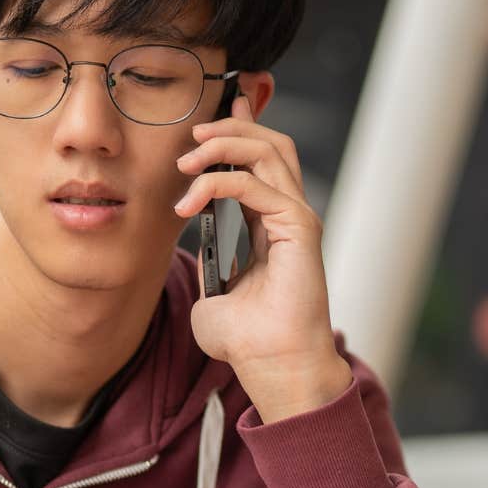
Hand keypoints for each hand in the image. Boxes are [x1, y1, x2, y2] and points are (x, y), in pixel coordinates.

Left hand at [175, 95, 351, 421]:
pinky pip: (256, 185)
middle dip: (231, 126)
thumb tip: (194, 247)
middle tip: (193, 133)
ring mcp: (298, 218)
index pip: (260, 161)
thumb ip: (207, 264)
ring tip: (188, 158)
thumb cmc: (247, 341)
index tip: (207, 119)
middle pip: (271, 143)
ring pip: (269, 151)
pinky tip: (188, 203)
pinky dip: (217, 183)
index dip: (238, 131)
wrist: (272, 367)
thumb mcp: (214, 295)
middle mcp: (289, 215)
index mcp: (272, 224)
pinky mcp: (299, 228)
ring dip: (224, 143)